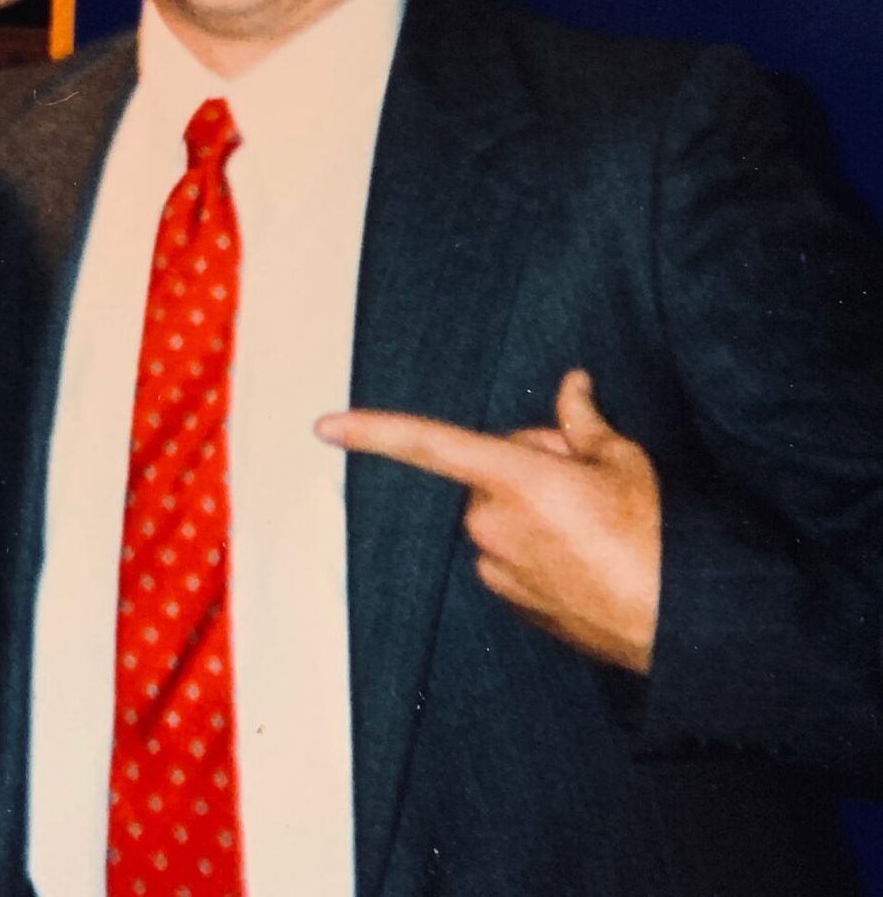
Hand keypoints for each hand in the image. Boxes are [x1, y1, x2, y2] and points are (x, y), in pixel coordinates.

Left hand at [315, 370, 661, 673]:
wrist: (684, 626)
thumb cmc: (657, 538)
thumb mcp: (624, 463)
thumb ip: (582, 420)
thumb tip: (571, 383)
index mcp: (513, 480)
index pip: (429, 445)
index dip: (375, 431)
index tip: (325, 426)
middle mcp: (491, 524)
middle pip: (491, 471)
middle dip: (527, 466)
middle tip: (587, 483)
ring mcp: (496, 568)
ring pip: (501, 515)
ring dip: (533, 509)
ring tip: (594, 527)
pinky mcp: (510, 601)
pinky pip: (511, 555)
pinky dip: (538, 547)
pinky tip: (585, 558)